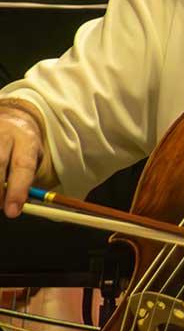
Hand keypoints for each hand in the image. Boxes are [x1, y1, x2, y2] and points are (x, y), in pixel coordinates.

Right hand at [0, 103, 43, 218]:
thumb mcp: (34, 158)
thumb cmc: (24, 146)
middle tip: (0, 206)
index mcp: (26, 140)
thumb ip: (27, 179)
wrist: (11, 118)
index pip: (23, 167)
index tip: (13, 212)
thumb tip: (16, 207)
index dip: (18, 191)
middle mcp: (4, 136)